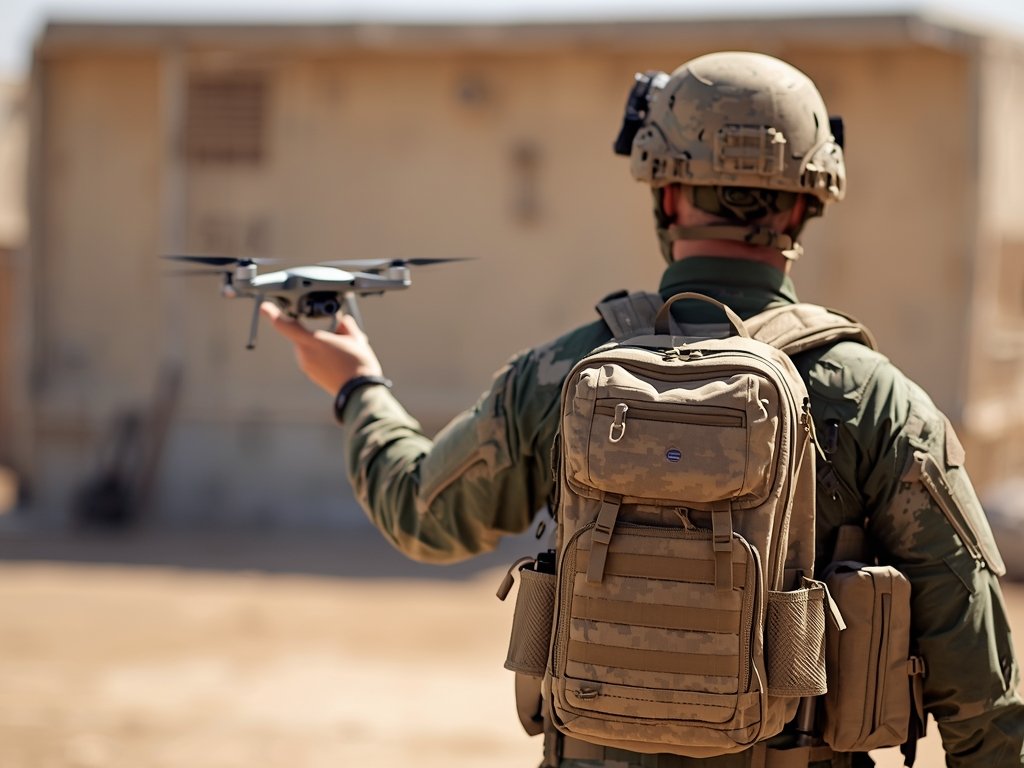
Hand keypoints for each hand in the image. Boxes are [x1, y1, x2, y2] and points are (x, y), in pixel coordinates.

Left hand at [260, 302, 383, 395]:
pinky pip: (312, 359)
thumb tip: (343, 322)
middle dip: (316, 332)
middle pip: (302, 336)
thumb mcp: (356, 338)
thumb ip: (345, 325)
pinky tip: (339, 361)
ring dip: (320, 345)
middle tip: (336, 336)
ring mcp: (307, 366)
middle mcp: (305, 354)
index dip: (273, 314)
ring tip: (342, 352)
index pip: (285, 325)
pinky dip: (322, 356)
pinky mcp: (311, 375)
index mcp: (312, 342)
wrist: (359, 392)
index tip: (265, 307)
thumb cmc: (357, 365)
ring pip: (308, 347)